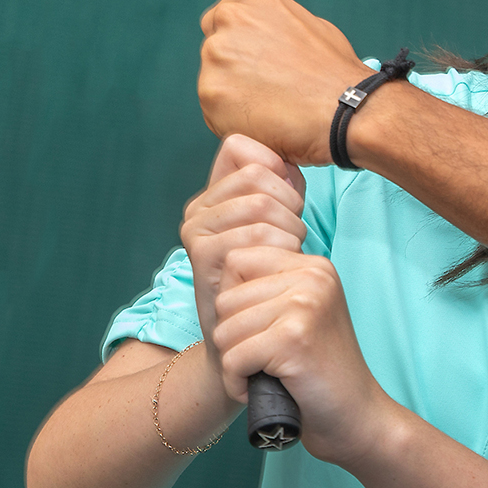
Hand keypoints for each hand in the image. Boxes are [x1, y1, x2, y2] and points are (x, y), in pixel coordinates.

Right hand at [180, 135, 308, 388]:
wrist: (248, 340)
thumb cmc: (271, 278)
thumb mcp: (282, 223)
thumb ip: (283, 186)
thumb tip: (286, 160)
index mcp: (213, 194)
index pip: (241, 147)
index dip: (275, 167)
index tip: (288, 202)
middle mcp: (197, 208)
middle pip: (258, 174)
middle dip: (290, 204)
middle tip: (292, 237)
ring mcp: (194, 231)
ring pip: (260, 203)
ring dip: (289, 229)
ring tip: (286, 255)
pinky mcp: (201, 256)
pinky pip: (255, 233)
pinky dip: (282, 248)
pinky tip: (278, 269)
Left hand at [198, 0, 368, 163]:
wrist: (344, 108)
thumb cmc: (333, 70)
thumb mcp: (310, 23)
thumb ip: (275, 4)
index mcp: (254, 0)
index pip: (222, 16)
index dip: (239, 40)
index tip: (255, 57)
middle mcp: (230, 21)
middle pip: (214, 46)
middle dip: (234, 64)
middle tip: (267, 83)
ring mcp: (216, 57)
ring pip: (212, 78)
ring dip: (232, 91)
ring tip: (271, 103)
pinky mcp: (210, 93)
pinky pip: (213, 108)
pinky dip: (231, 116)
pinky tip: (264, 118)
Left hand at [212, 243, 394, 468]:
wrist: (355, 415)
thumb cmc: (319, 370)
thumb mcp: (301, 312)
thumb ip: (271, 287)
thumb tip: (221, 265)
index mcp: (314, 266)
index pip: (237, 260)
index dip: (234, 303)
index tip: (260, 330)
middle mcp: (312, 276)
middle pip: (225, 299)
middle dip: (232, 337)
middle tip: (263, 359)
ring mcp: (305, 305)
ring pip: (225, 330)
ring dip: (234, 363)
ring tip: (265, 373)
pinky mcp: (293, 339)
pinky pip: (232, 359)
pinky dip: (237, 384)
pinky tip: (261, 389)